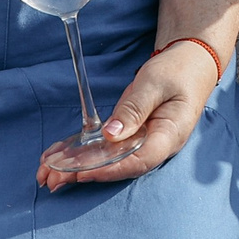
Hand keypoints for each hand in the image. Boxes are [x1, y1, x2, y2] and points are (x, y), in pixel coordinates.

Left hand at [37, 40, 222, 190]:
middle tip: (52, 177)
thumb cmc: (178, 70)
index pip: (139, 161)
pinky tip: (60, 157)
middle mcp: (155, 145)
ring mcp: (143, 141)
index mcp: (170, 136)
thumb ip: (135, 108)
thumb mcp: (155, 83)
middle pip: (119, 167)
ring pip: (109, 161)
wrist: (191, 60)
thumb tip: (111, 135)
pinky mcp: (132, 134)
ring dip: (78, 167)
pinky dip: (83, 153)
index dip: (109, 170)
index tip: (81, 172)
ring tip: (47, 173)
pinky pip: (107, 148)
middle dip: (84, 174)